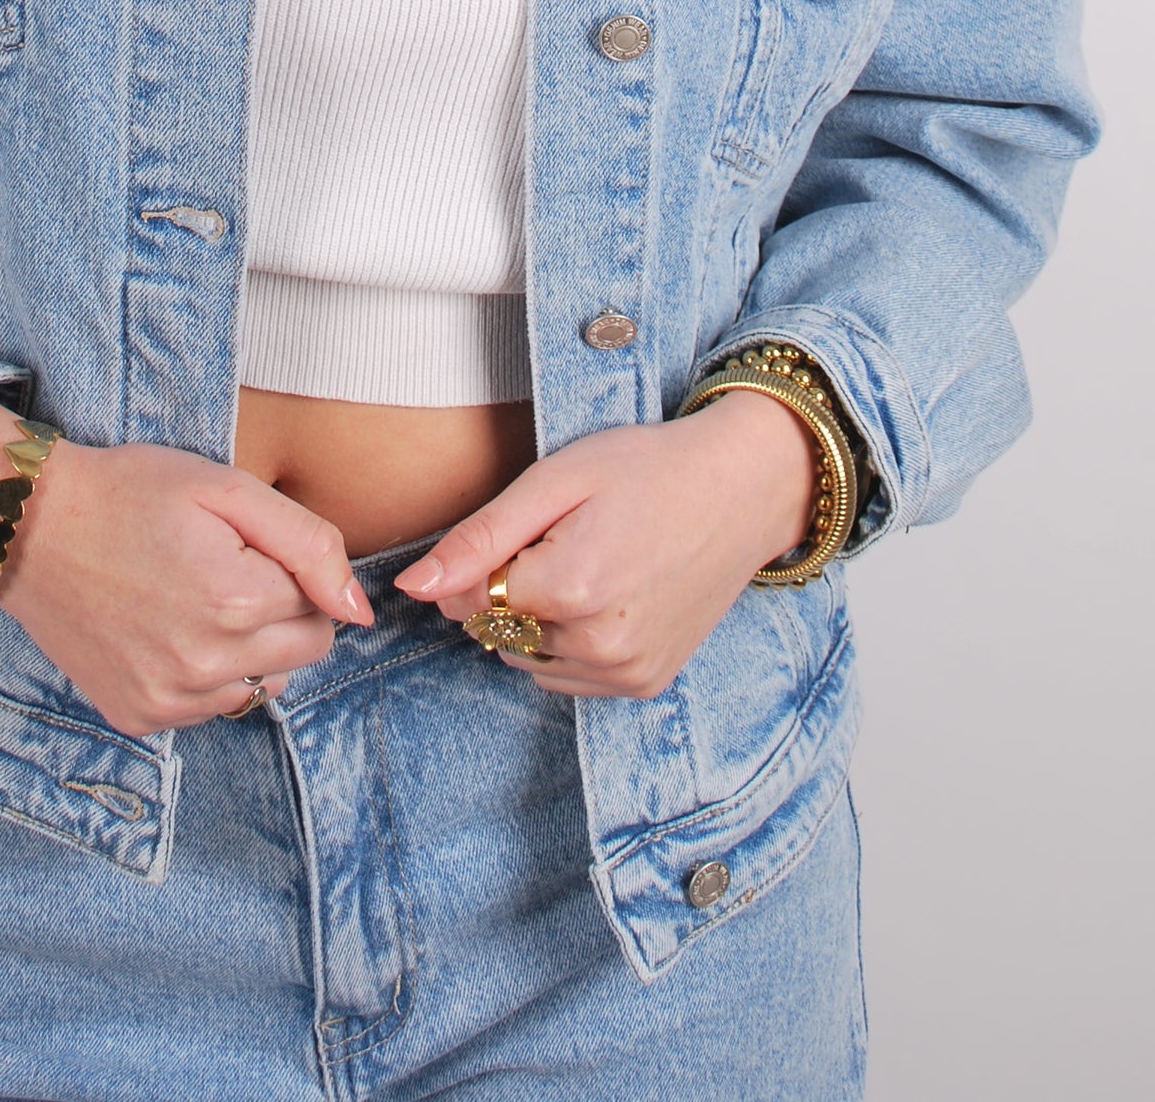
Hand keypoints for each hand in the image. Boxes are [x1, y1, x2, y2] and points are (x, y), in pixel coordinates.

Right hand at [0, 397, 371, 736]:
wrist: (30, 526)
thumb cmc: (131, 493)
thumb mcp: (226, 489)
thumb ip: (308, 544)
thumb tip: (360, 611)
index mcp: (236, 602)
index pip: (321, 608)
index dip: (289, 571)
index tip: (243, 546)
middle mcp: (205, 665)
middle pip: (302, 655)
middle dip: (281, 613)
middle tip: (225, 570)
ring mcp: (169, 699)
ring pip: (261, 688)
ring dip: (248, 650)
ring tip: (196, 599)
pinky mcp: (139, 716)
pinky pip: (210, 710)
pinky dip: (205, 675)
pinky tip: (168, 629)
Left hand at [393, 391, 817, 699]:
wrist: (741, 490)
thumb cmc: (646, 469)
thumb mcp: (556, 480)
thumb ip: (480, 538)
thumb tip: (412, 588)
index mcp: (570, 588)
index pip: (470, 596)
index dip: (487, 556)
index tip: (532, 524)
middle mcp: (598, 645)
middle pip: (499, 627)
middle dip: (513, 586)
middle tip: (570, 537)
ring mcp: (625, 672)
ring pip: (528, 655)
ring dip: (539, 618)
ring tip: (595, 561)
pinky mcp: (644, 684)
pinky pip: (568, 677)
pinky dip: (570, 642)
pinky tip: (608, 594)